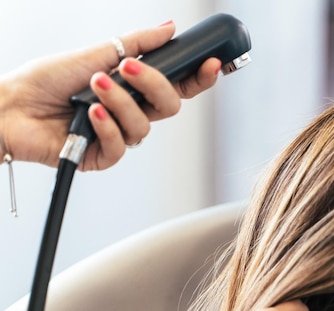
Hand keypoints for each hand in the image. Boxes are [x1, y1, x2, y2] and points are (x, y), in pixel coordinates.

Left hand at [0, 21, 220, 170]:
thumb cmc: (46, 79)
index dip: (198, 77)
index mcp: (134, 88)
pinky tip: (88, 113)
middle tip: (129, 68)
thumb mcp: (97, 52)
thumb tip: (169, 28)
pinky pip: (121, 145)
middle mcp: (131, 111)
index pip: (177, 85)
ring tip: (91, 87)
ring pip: (143, 125)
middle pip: (170, 106)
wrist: (10, 106)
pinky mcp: (103, 156)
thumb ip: (138, 43)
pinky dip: (106, 126)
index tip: (211, 63)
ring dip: (119, 102)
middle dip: (154, 85)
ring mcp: (118, 134)